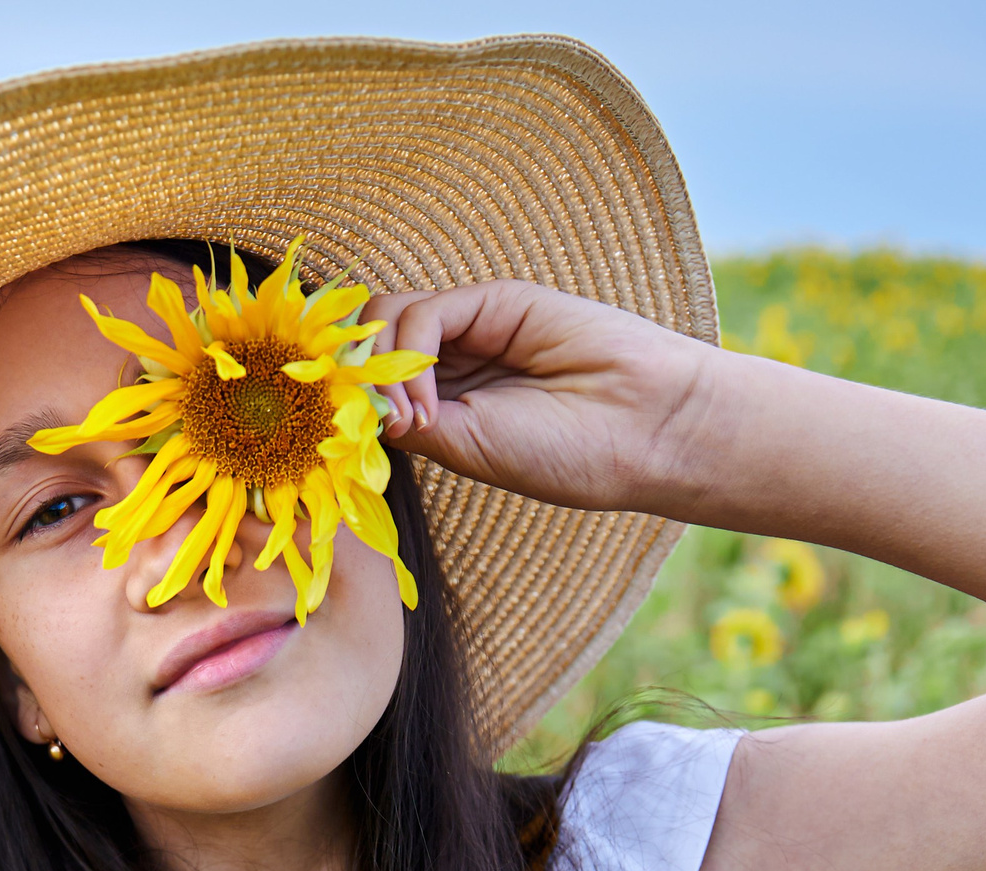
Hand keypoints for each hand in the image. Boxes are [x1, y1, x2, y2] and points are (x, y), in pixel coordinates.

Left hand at [368, 280, 720, 514]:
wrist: (644, 428)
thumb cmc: (567, 454)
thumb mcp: (468, 450)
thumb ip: (406, 421)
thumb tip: (350, 401)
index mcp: (444, 407)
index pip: (369, 385)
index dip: (346, 402)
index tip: (340, 441)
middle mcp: (452, 364)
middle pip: (367, 347)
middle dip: (353, 380)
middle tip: (368, 422)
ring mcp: (470, 330)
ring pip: (384, 321)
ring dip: (379, 372)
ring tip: (414, 420)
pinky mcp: (493, 302)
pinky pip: (422, 313)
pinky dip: (409, 356)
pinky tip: (431, 405)